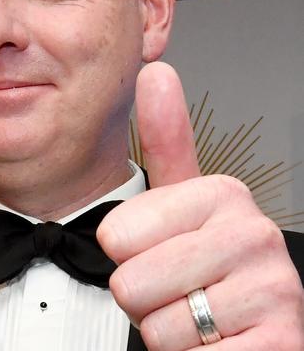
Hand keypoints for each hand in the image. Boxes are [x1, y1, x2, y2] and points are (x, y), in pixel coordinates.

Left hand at [97, 62, 303, 349]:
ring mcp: (274, 290)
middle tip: (178, 291)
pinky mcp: (278, 344)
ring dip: (166, 331)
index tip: (161, 251)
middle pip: (130, 281)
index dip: (125, 255)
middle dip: (143, 298)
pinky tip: (217, 344)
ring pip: (155, 323)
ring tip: (198, 316)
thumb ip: (167, 141)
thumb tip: (156, 71)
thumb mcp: (180, 204)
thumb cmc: (202, 270)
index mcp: (223, 194)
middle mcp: (256, 234)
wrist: (244, 336)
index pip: (116, 234)